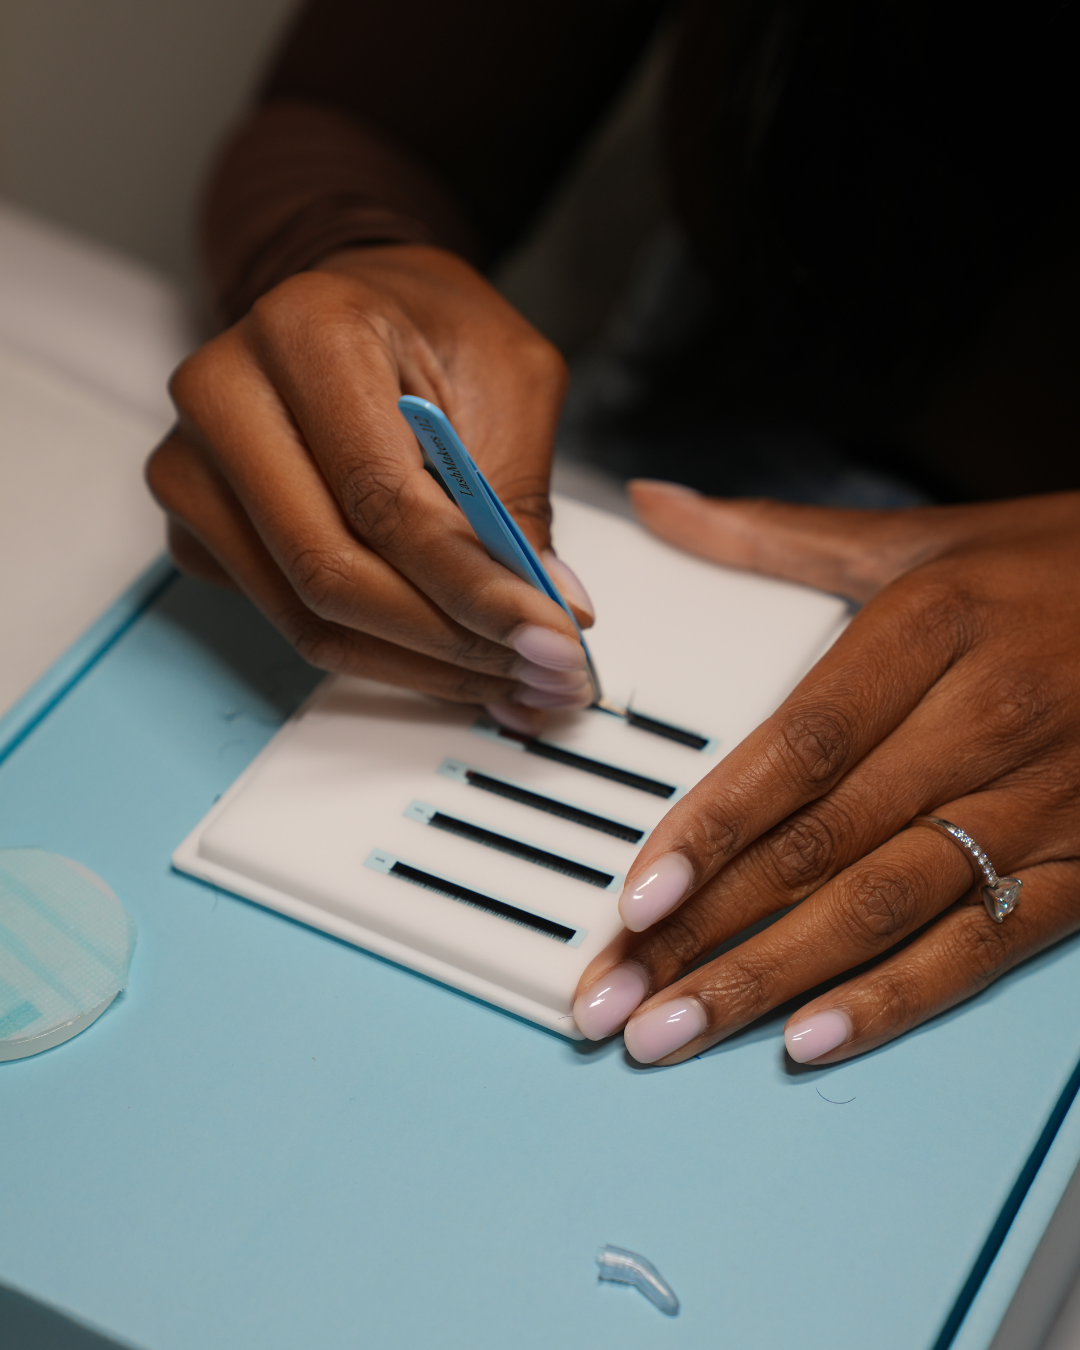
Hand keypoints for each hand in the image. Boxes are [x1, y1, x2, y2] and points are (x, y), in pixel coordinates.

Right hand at [146, 244, 593, 733]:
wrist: (363, 309)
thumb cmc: (432, 332)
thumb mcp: (510, 381)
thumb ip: (517, 498)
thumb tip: (548, 612)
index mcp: (304, 332)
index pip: (379, 497)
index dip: (470, 583)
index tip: (550, 633)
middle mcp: (224, 397)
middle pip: (328, 572)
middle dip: (449, 638)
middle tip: (541, 666)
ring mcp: (194, 468)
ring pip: (306, 616)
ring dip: (420, 663)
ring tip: (509, 671)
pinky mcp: (199, 528)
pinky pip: (291, 620)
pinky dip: (381, 653)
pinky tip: (450, 653)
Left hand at [573, 483, 1079, 1064]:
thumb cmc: (1057, 566)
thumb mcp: (917, 538)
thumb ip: (773, 538)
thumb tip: (663, 509)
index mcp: (930, 631)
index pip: (800, 747)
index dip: (713, 827)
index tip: (638, 894)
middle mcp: (982, 722)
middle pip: (820, 844)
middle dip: (706, 930)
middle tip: (617, 991)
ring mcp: (1037, 803)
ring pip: (881, 909)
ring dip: (768, 980)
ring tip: (678, 1030)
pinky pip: (979, 948)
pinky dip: (893, 1000)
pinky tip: (811, 1040)